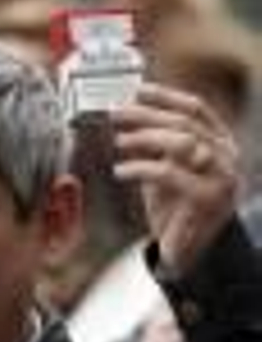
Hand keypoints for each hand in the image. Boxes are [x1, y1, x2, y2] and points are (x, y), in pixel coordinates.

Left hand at [110, 83, 239, 274]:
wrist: (190, 251)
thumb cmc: (175, 207)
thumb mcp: (163, 167)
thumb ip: (154, 144)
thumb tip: (127, 114)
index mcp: (219, 142)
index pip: (196, 109)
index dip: (165, 96)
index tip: (136, 90)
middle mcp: (227, 156)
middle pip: (184, 122)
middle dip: (146, 115)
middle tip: (115, 114)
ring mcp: (222, 177)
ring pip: (182, 142)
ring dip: (145, 137)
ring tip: (118, 142)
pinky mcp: (208, 198)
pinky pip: (170, 173)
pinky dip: (140, 167)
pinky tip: (120, 170)